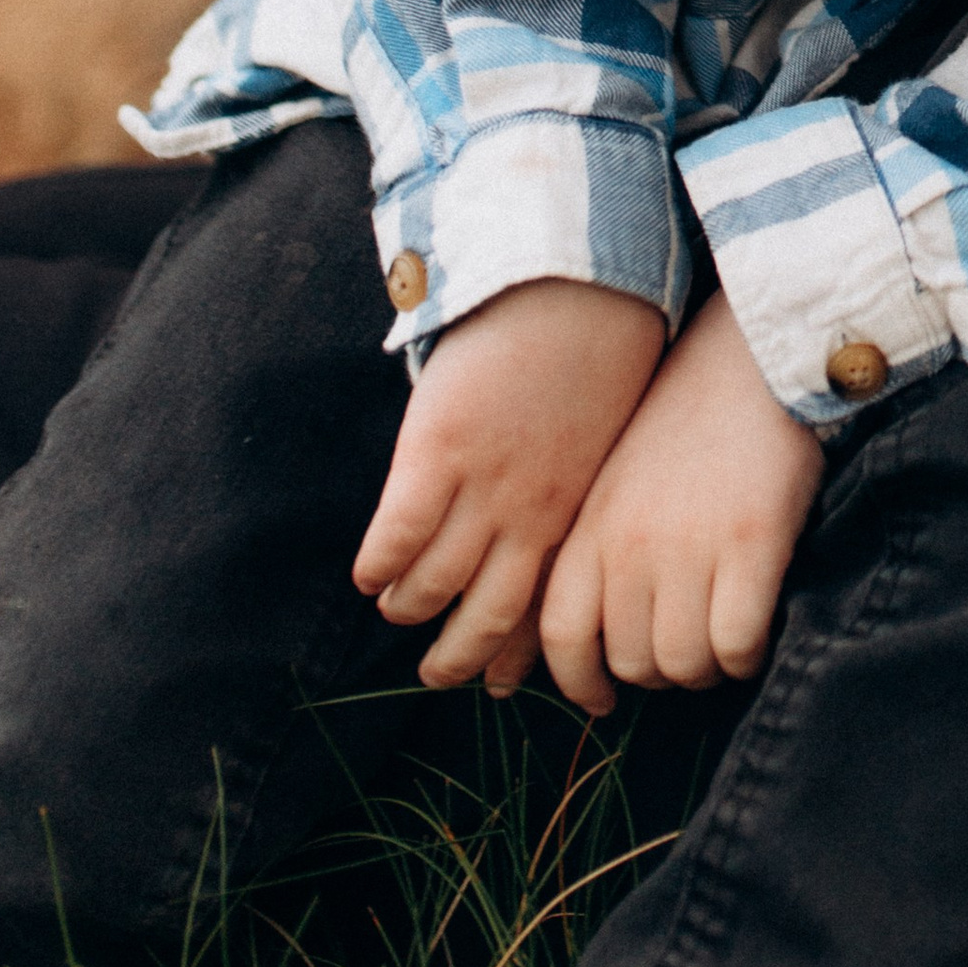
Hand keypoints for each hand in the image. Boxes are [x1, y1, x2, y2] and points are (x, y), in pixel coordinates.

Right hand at [354, 279, 667, 696]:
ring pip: (437, 581)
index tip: (499, 682)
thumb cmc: (598, 346)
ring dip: (410, 606)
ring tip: (394, 611)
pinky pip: (400, 530)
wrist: (579, 284)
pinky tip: (367, 576)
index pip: (543, 604)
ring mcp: (483, 484)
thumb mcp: (601, 432)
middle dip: (460, 656)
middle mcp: (530, 512)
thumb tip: (558, 515)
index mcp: (575, 508)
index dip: (516, 650)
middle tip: (437, 677)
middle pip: (490, 613)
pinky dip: (379, 563)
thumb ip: (574, 481)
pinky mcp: (439, 449)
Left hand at [537, 293, 825, 714]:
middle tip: (691, 651)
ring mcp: (689, 546)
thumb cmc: (690, 421)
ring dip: (709, 668)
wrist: (752, 358)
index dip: (581, 681)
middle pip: (632, 662)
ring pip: (685, 664)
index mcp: (589, 527)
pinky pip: (738, 643)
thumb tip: (605, 637)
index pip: (562, 635)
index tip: (603, 698)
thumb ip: (602, 549)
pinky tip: (758, 631)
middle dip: (663, 672)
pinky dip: (749, 653)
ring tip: (726, 641)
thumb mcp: (618, 482)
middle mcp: (629, 544)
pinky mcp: (751, 543)